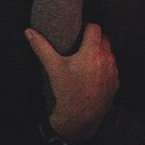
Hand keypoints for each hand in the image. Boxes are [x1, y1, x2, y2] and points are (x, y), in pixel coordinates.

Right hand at [26, 23, 118, 141]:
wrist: (79, 117)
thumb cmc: (66, 91)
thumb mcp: (53, 67)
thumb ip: (41, 47)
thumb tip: (29, 32)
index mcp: (92, 51)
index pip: (95, 28)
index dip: (87, 27)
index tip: (79, 32)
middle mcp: (106, 59)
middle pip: (104, 38)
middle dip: (94, 39)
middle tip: (81, 46)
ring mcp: (113, 71)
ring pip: (109, 53)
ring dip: (101, 53)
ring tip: (86, 60)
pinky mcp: (116, 82)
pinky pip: (112, 68)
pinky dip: (105, 67)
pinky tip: (93, 74)